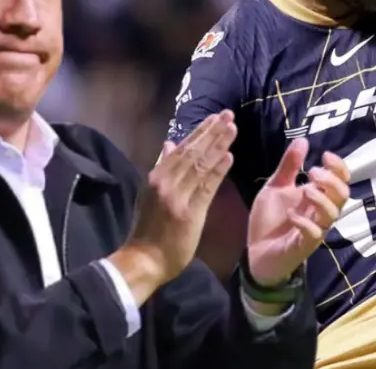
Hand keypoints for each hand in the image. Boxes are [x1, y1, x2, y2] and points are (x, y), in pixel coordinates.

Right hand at [117, 111, 236, 289]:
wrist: (143, 260)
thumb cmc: (149, 229)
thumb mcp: (151, 194)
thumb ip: (162, 168)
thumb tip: (169, 144)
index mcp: (156, 177)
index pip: (181, 149)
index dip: (199, 132)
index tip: (214, 117)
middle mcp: (165, 183)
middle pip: (192, 152)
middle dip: (212, 132)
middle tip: (228, 115)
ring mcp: (177, 197)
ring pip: (200, 165)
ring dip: (218, 145)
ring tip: (232, 128)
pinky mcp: (189, 213)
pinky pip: (206, 187)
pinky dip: (218, 170)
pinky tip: (229, 156)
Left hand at [246, 138, 349, 286]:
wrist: (255, 253)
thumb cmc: (269, 220)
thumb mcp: (275, 187)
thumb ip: (289, 166)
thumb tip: (303, 139)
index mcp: (317, 196)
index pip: (341, 180)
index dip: (339, 167)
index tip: (325, 155)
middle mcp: (320, 213)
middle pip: (343, 196)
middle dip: (332, 181)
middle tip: (312, 172)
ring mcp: (314, 230)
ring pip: (333, 215)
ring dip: (321, 199)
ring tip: (304, 190)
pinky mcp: (303, 246)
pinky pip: (314, 234)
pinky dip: (305, 222)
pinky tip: (291, 215)